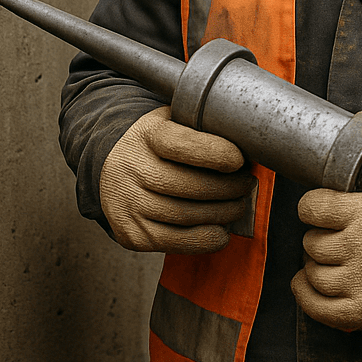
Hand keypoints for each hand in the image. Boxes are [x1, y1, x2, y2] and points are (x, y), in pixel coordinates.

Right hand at [100, 106, 254, 253]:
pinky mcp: (130, 233)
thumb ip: (205, 128)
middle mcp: (131, 168)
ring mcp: (126, 203)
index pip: (182, 145)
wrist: (112, 162)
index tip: (240, 160)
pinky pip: (174, 242)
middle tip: (248, 185)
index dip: (214, 154)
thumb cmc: (159, 142)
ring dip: (222, 213)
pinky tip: (222, 231)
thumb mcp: (176, 119)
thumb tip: (249, 146)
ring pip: (185, 215)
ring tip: (239, 205)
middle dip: (228, 189)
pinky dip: (205, 239)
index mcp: (147, 134)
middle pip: (188, 185)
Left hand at [291, 189, 361, 332]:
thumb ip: (350, 200)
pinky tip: (311, 285)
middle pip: (311, 242)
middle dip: (319, 242)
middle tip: (336, 244)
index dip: (311, 210)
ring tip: (334, 265)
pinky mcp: (359, 311)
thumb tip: (310, 205)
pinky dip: (306, 294)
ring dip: (316, 269)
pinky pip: (314, 304)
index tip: (317, 214)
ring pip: (312, 273)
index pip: (313, 207)